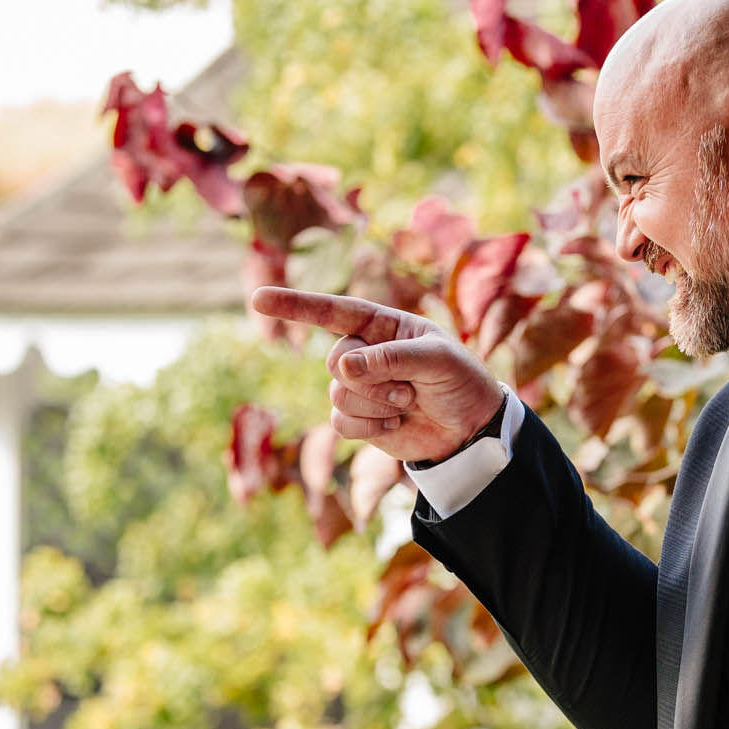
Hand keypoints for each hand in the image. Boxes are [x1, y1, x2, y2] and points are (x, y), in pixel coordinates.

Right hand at [250, 286, 504, 463]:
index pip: (333, 310)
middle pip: (336, 361)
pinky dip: (370, 427)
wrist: (471, 429)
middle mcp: (364, 351)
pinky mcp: (359, 419)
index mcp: (383, 325)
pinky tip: (396, 423)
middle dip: (372, 380)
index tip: (257, 299)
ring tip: (408, 404)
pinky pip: (341, 423)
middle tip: (410, 389)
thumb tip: (342, 367)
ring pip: (338, 394)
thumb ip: (392, 357)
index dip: (296, 305)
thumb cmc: (460, 382)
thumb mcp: (438, 360)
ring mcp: (359, 386)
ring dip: (376, 405)